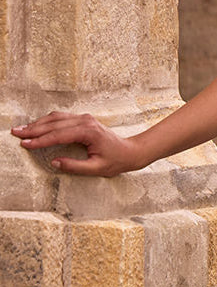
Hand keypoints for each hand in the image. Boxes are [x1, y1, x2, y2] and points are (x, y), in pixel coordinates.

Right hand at [10, 111, 140, 177]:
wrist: (130, 151)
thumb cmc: (116, 161)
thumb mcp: (96, 168)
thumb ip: (74, 166)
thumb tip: (54, 163)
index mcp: (88, 132)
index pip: (58, 135)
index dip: (40, 140)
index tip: (25, 144)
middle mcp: (85, 121)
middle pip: (54, 123)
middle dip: (33, 129)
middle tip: (16, 133)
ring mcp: (84, 118)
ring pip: (56, 118)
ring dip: (38, 123)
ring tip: (22, 130)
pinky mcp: (83, 119)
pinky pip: (61, 118)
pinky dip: (47, 122)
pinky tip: (36, 126)